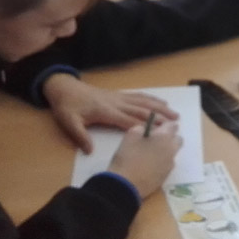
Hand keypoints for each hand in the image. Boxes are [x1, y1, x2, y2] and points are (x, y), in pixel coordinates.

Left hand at [43, 73, 177, 153]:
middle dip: (158, 116)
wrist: (64, 87)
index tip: (159, 133)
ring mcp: (118, 97)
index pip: (128, 120)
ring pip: (142, 101)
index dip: (144, 126)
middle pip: (141, 110)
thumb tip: (90, 151)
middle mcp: (116, 103)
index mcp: (105, 111)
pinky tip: (160, 101)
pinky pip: (137, 96)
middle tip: (175, 123)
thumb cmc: (66, 106)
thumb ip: (80, 136)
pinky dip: (150, 98)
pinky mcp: (118, 94)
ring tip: (173, 113)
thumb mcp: (68, 122)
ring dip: (159, 107)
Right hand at [108, 120, 182, 198]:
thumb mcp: (130, 136)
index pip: (172, 126)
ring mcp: (169, 166)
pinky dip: (161, 162)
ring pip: (172, 153)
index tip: (157, 125)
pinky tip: (148, 165)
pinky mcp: (165, 177)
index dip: (165, 124)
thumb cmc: (127, 158)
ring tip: (149, 153)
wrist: (126, 186)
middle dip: (169, 137)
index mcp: (165, 138)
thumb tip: (146, 130)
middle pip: (177, 140)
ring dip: (165, 150)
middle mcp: (171, 151)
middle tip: (155, 139)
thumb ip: (140, 128)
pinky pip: (166, 164)